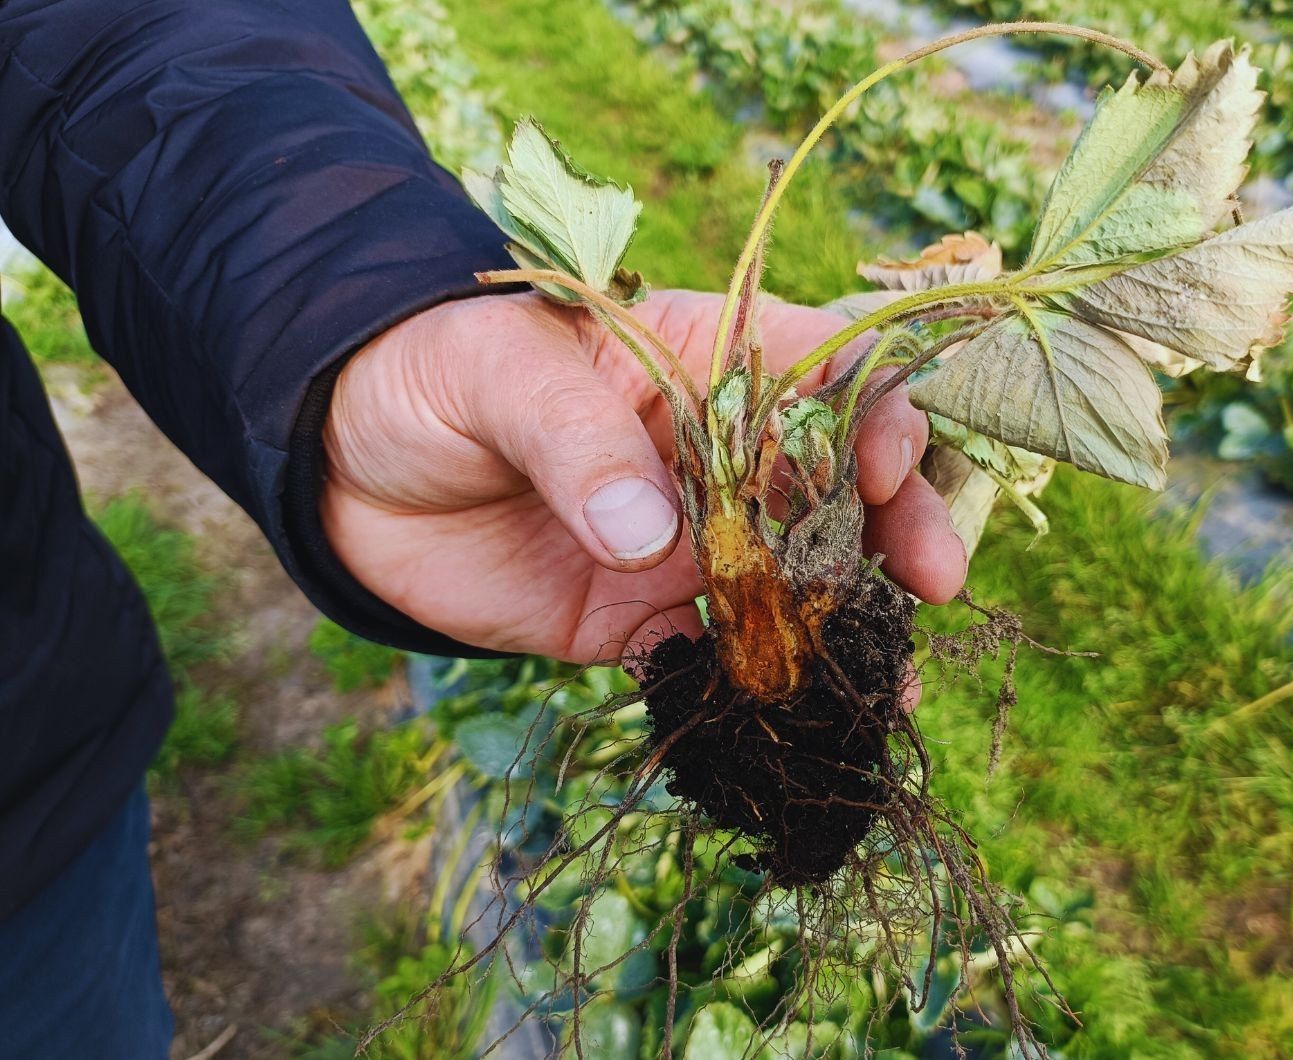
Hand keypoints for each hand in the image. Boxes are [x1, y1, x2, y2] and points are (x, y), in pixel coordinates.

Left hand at [319, 290, 968, 663]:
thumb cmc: (423, 375)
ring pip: (796, 585)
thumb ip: (576, 442)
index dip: (876, 409)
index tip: (883, 464)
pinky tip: (794, 728)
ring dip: (848, 632)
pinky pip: (714, 660)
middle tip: (934, 582)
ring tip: (889, 688)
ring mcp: (687, 543)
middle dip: (901, 527)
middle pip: (841, 485)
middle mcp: (718, 456)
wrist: (341, 469)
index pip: (826, 368)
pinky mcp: (638, 619)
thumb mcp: (496, 374)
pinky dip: (755, 694)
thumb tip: (650, 540)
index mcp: (703, 361)